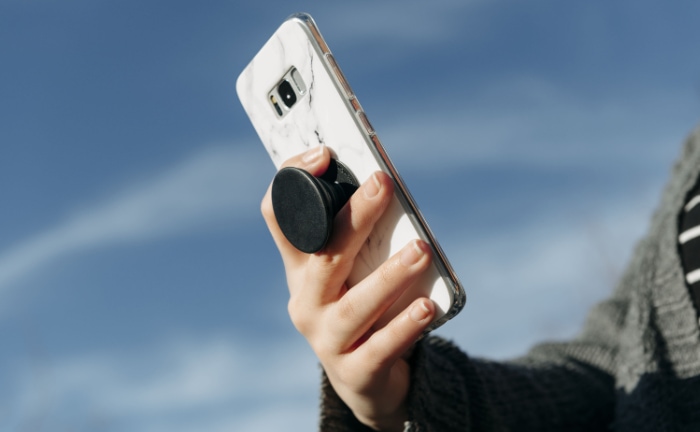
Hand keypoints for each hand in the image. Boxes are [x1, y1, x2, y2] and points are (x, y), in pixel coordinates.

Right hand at [261, 147, 435, 430]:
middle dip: (353, 218)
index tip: (326, 154)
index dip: (293, 181)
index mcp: (301, 269)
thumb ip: (365, 237)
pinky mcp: (355, 370)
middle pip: (323, 256)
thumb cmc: (364, 308)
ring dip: (388, 275)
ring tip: (420, 250)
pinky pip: (380, 346)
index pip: (279, 218)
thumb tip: (394, 190)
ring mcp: (327, 339)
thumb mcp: (353, 272)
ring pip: (353, 305)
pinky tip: (426, 306)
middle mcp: (306, 301)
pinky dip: (404, 325)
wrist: (366, 379)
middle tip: (383, 184)